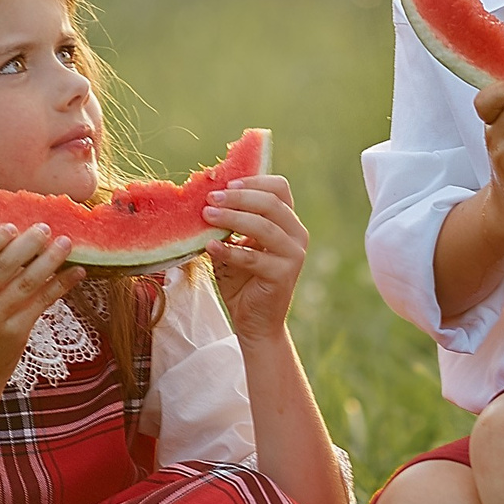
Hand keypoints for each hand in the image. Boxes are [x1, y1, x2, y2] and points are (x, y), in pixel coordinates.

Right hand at [0, 224, 83, 386]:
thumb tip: (20, 234)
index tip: (13, 226)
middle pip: (3, 266)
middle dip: (28, 244)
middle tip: (46, 228)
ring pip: (26, 283)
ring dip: (50, 261)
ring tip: (66, 244)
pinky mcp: (15, 333)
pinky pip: (42, 302)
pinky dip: (60, 284)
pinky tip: (76, 272)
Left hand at [204, 173, 307, 341]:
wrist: (255, 322)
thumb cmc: (243, 281)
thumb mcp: (236, 244)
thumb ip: (230, 224)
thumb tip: (207, 199)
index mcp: (288, 222)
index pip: (279, 188)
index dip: (253, 181)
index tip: (225, 184)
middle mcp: (297, 234)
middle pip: (271, 203)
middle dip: (238, 197)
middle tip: (209, 200)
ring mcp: (293, 255)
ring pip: (264, 226)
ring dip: (232, 218)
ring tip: (206, 216)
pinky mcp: (283, 275)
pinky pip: (253, 257)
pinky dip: (230, 250)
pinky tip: (210, 246)